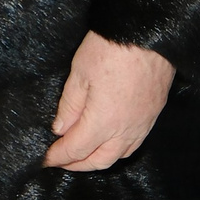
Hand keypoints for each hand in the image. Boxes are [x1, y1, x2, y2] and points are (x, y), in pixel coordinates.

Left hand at [45, 31, 173, 170]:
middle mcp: (126, 129)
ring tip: (82, 155)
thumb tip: (60, 129)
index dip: (59, 156)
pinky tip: (108, 143)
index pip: (77, 148)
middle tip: (60, 161)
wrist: (148, 35)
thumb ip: (70, 106)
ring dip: (99, 160)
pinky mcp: (153, 115)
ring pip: (119, 155)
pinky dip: (118, 150)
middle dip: (78, 164)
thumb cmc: (110, 50)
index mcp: (104, 122)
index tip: (45, 160)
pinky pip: (135, 143)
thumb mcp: (79, 74)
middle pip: (100, 160)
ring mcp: (143, 124)